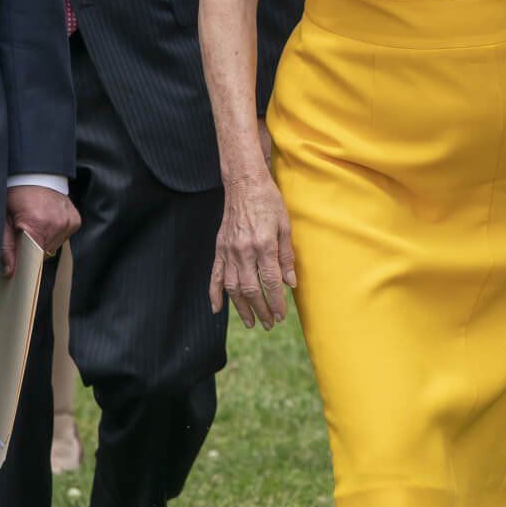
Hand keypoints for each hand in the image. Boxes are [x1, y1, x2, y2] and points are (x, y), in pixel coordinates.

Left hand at [1, 185, 79, 278]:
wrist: (35, 173)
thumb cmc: (17, 195)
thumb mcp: (5, 220)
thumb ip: (7, 247)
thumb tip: (10, 271)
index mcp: (37, 224)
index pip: (34, 257)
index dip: (26, 258)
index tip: (19, 255)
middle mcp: (57, 224)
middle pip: (44, 252)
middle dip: (33, 245)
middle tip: (25, 229)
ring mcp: (68, 222)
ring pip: (54, 245)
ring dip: (45, 239)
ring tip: (37, 222)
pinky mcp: (75, 220)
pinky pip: (64, 236)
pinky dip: (56, 232)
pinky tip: (48, 219)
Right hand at [209, 166, 296, 330]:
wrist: (244, 182)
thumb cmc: (268, 201)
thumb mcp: (285, 226)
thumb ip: (287, 257)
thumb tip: (290, 283)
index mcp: (263, 244)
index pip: (270, 282)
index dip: (276, 302)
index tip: (281, 316)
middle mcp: (244, 250)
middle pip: (251, 289)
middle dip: (261, 310)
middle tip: (270, 324)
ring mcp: (229, 250)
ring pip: (233, 287)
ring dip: (241, 308)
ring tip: (251, 322)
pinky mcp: (220, 247)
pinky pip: (215, 275)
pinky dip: (215, 293)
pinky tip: (217, 309)